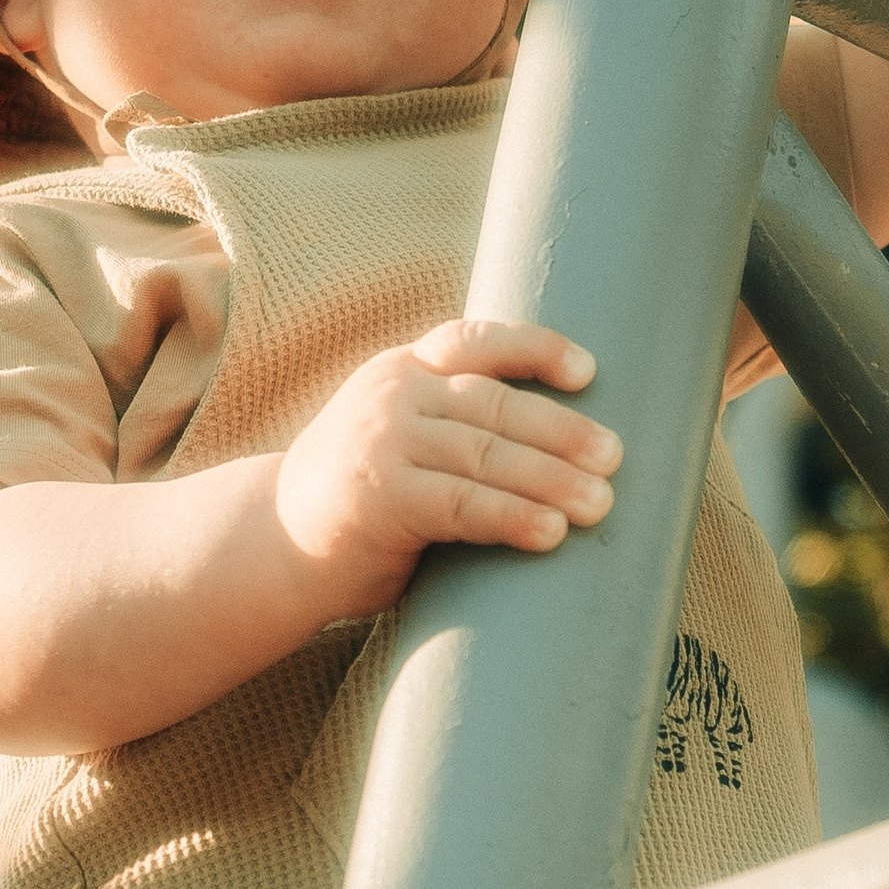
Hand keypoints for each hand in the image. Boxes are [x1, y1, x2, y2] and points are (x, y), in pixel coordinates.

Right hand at [275, 317, 621, 611]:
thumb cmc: (357, 501)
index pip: (475, 341)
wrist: (271, 548)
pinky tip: (551, 533)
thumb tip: (559, 449)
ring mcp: (384, 442)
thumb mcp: (399, 441)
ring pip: (488, 453)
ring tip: (600, 504)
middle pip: (495, 404)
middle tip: (616, 457)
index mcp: (402, 372)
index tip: (588, 371)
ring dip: (553, 479)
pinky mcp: (382, 496)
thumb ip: (453, 430)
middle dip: (564, 431)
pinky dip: (514, 517)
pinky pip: (464, 503)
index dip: (536, 348)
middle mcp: (393, 395)